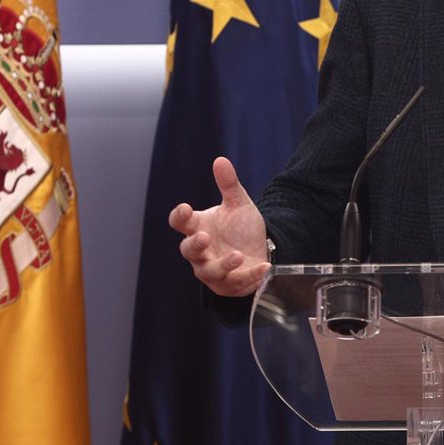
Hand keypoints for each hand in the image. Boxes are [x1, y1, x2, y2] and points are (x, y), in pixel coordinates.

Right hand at [168, 156, 270, 296]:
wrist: (261, 248)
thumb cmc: (240, 227)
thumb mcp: (238, 203)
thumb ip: (229, 184)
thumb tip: (220, 160)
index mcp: (198, 228)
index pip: (180, 222)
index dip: (180, 217)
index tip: (185, 208)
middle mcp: (201, 252)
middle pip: (188, 250)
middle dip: (195, 245)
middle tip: (204, 236)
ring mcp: (213, 270)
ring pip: (209, 271)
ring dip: (222, 264)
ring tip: (237, 255)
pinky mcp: (229, 284)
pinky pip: (237, 282)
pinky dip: (251, 275)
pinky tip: (263, 268)